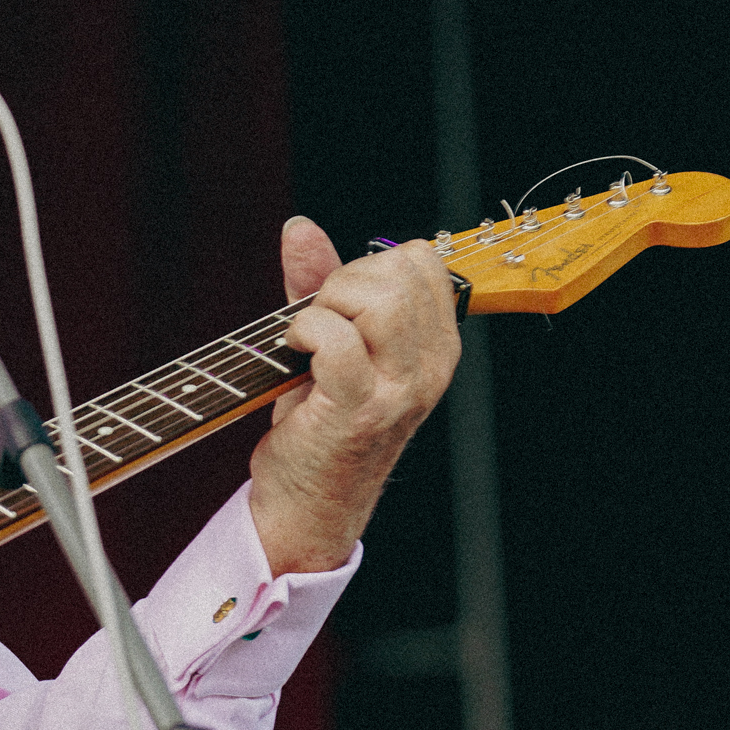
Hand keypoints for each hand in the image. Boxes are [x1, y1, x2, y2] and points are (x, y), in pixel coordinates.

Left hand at [247, 216, 461, 574]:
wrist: (307, 502)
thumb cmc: (318, 423)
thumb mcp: (327, 342)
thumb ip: (318, 281)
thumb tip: (300, 228)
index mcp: (435, 347)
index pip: (423, 262)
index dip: (369, 267)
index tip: (341, 304)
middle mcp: (429, 367)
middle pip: (400, 272)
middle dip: (343, 282)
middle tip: (319, 324)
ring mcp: (401, 390)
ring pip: (378, 299)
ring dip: (326, 307)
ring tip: (309, 342)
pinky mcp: (360, 409)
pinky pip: (336, 339)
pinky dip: (304, 333)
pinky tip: (294, 354)